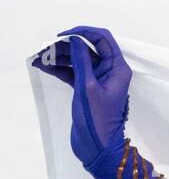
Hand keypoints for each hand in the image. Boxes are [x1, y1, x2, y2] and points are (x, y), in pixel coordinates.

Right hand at [31, 25, 131, 165]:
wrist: (98, 146)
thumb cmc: (97, 119)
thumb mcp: (87, 86)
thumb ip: (82, 61)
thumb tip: (76, 40)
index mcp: (117, 69)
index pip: (103, 39)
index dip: (84, 32)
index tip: (63, 35)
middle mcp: (110, 71)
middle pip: (88, 48)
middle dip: (66, 46)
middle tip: (45, 49)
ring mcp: (98, 80)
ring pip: (78, 60)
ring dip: (59, 57)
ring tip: (40, 58)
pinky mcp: (87, 88)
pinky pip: (72, 72)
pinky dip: (59, 68)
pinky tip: (43, 66)